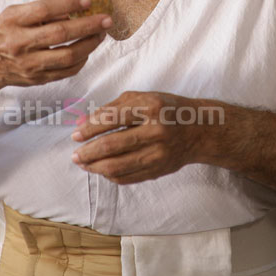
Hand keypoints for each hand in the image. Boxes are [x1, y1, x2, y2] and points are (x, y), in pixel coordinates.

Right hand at [0, 0, 110, 86]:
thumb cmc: (1, 32)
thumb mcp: (13, 14)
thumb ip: (41, 12)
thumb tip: (74, 8)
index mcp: (12, 20)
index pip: (44, 10)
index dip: (68, 4)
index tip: (88, 0)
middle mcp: (19, 42)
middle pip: (60, 34)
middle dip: (88, 26)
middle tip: (106, 20)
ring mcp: (28, 64)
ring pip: (68, 56)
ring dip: (90, 44)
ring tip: (100, 34)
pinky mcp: (36, 79)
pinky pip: (67, 71)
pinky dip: (81, 60)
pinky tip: (87, 50)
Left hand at [70, 91, 207, 183]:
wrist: (200, 129)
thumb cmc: (167, 109)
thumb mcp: (143, 98)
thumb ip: (112, 108)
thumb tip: (82, 123)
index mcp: (151, 107)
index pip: (111, 118)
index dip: (89, 128)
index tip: (75, 135)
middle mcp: (156, 131)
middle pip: (112, 145)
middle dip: (88, 152)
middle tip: (75, 155)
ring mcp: (159, 153)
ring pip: (118, 166)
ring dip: (95, 167)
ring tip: (84, 164)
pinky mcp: (159, 170)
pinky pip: (128, 177)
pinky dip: (111, 175)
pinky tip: (102, 170)